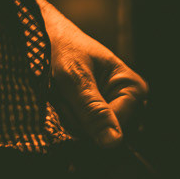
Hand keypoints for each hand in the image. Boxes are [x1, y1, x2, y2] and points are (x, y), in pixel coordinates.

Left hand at [37, 0, 147, 149]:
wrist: (46, 35)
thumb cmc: (63, 48)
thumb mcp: (74, 78)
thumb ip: (92, 110)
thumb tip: (114, 143)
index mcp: (133, 88)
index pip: (118, 130)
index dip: (89, 126)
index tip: (67, 102)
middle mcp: (130, 103)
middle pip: (105, 138)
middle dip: (78, 123)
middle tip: (62, 96)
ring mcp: (113, 111)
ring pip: (91, 139)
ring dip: (69, 123)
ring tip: (60, 97)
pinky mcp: (97, 116)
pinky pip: (83, 135)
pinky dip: (66, 122)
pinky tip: (60, 103)